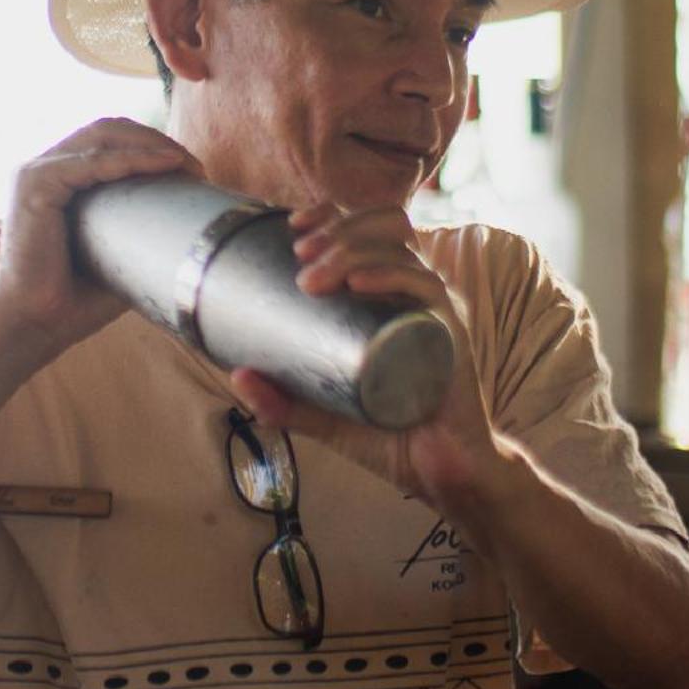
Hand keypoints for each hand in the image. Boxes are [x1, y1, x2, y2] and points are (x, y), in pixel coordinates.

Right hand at [0, 118, 201, 357]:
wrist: (34, 325)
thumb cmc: (73, 298)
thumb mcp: (117, 256)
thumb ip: (140, 232)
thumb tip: (193, 229)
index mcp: (58, 179)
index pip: (109, 142)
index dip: (152, 146)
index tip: (193, 171)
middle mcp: (44, 168)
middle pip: (107, 129)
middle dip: (155, 139)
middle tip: (194, 166)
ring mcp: (36, 173)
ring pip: (102, 136)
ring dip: (150, 144)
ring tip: (186, 163)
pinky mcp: (35, 186)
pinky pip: (92, 162)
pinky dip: (132, 160)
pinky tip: (164, 163)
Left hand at [226, 204, 510, 509]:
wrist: (444, 473)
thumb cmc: (392, 436)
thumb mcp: (328, 416)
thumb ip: (285, 402)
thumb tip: (236, 375)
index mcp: (393, 295)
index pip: (368, 230)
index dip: (332, 215)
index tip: (293, 225)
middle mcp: (417, 292)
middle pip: (384, 226)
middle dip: (336, 229)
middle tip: (299, 257)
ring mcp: (436, 308)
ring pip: (399, 248)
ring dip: (351, 249)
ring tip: (314, 275)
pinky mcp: (451, 332)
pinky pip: (426, 287)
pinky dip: (389, 276)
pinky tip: (358, 283)